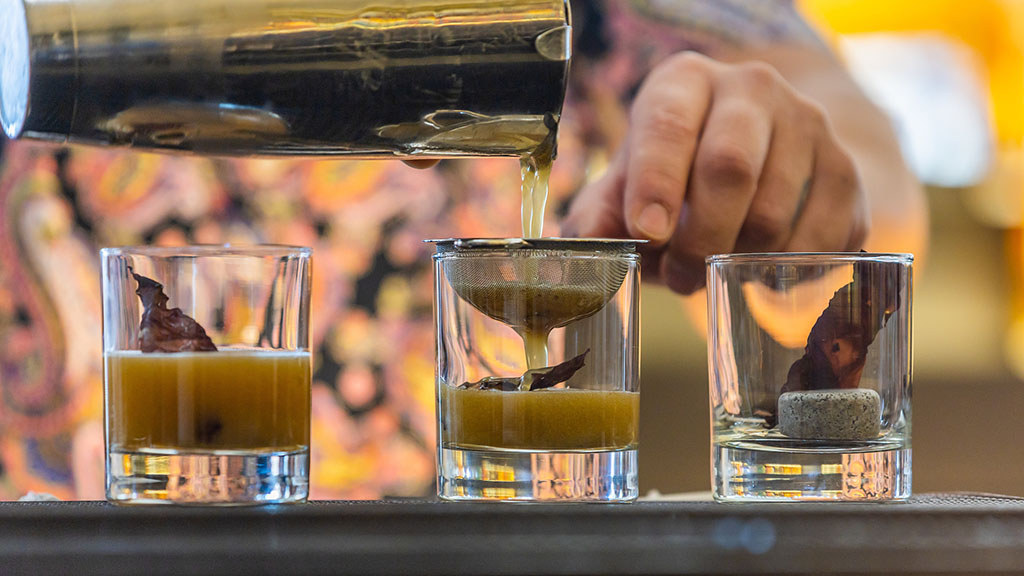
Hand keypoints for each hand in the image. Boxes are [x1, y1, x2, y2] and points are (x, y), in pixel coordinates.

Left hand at [563, 51, 869, 293]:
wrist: (763, 156)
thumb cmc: (677, 173)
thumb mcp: (628, 185)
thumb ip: (601, 216)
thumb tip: (586, 249)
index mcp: (686, 81)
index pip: (670, 125)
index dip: (656, 185)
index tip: (647, 234)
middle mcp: (753, 89)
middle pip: (730, 167)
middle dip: (697, 239)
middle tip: (679, 275)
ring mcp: (810, 125)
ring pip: (773, 214)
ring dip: (735, 263)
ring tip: (712, 272)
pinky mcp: (848, 171)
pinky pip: (819, 240)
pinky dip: (784, 273)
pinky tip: (759, 268)